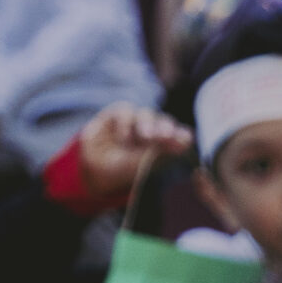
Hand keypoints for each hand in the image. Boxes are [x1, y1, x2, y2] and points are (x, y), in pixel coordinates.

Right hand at [75, 103, 192, 200]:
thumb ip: (161, 152)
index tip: (184, 141)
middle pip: (165, 122)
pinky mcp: (118, 114)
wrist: (94, 167)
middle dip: (165, 128)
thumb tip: (187, 140)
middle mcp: (154, 130)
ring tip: (146, 137)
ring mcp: (136, 120)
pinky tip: (123, 138)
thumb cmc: (124, 170)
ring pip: (147, 115)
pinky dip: (125, 124)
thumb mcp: (141, 165)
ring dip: (147, 124)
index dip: (182, 135)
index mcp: (167, 145)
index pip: (181, 135)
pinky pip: (125, 112)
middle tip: (165, 137)